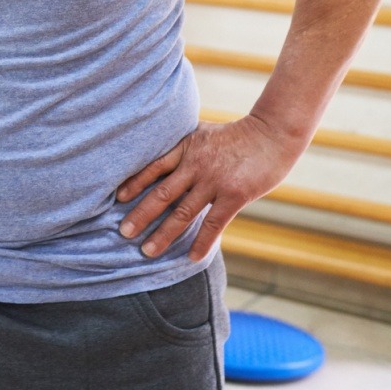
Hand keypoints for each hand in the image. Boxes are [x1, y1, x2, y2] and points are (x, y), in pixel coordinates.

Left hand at [116, 116, 303, 261]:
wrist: (272, 132)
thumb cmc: (237, 134)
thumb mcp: (202, 133)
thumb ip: (184, 148)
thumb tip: (164, 159)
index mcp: (185, 148)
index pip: (153, 168)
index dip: (134, 183)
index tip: (118, 198)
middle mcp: (195, 165)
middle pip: (162, 194)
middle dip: (140, 215)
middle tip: (124, 233)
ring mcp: (214, 181)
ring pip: (183, 213)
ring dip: (164, 234)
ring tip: (147, 251)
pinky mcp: (235, 195)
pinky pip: (214, 223)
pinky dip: (202, 242)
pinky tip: (192, 257)